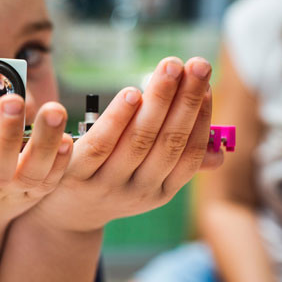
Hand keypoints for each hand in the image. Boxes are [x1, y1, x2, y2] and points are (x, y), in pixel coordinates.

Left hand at [28, 57, 222, 231]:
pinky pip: (100, 145)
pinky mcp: (75, 177)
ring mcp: (106, 186)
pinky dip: (118, 119)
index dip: (201, 118)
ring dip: (158, 102)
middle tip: (195, 64)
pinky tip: (132, 94)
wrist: (63, 216)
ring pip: (138, 141)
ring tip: (169, 69)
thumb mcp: (144, 181)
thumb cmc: (109, 184)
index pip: (190, 154)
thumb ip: (174, 163)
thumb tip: (219, 152)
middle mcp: (138, 192)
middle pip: (168, 142)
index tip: (206, 83)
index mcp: (161, 191)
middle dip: (185, 101)